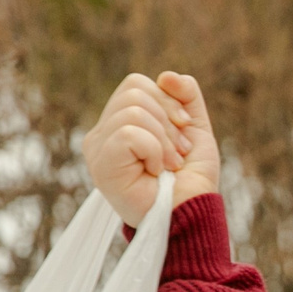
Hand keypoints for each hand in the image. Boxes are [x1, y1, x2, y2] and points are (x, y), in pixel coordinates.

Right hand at [82, 70, 220, 227]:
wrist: (191, 215)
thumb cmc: (190, 179)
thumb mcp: (194, 129)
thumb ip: (185, 97)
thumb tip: (167, 76)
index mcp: (119, 123)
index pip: (136, 84)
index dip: (168, 101)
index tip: (185, 131)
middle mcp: (103, 133)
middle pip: (134, 91)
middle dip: (169, 120)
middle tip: (178, 154)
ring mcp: (98, 148)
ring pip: (133, 110)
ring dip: (164, 139)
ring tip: (169, 165)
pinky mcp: (101, 162)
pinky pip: (130, 132)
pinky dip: (154, 150)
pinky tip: (155, 172)